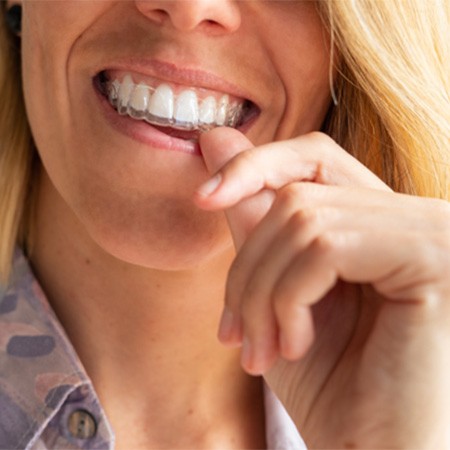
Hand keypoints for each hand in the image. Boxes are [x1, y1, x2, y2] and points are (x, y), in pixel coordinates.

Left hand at [194, 128, 449, 448]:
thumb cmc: (329, 384)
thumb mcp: (274, 291)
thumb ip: (251, 214)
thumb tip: (215, 136)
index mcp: (379, 222)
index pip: (313, 157)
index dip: (255, 165)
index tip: (204, 196)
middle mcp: (414, 216)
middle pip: (295, 196)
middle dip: (247, 266)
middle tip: (234, 332)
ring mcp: (429, 232)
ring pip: (302, 219)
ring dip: (262, 292)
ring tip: (261, 349)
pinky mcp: (431, 257)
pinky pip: (324, 245)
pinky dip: (289, 298)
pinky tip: (296, 344)